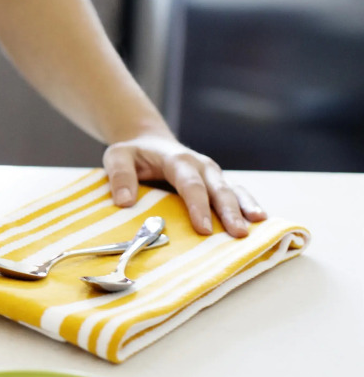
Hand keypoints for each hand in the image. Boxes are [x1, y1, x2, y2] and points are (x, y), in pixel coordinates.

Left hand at [102, 134, 266, 237]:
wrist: (148, 142)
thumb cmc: (132, 153)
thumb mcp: (117, 157)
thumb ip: (120, 176)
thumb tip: (124, 202)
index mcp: (178, 160)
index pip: (191, 185)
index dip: (198, 207)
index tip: (204, 229)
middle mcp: (201, 166)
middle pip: (218, 189)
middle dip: (230, 212)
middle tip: (239, 234)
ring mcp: (212, 175)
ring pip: (233, 190)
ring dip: (246, 208)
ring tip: (259, 224)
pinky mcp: (216, 183)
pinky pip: (235, 194)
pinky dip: (247, 206)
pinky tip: (259, 221)